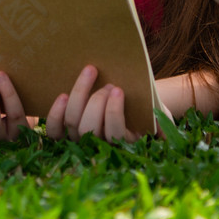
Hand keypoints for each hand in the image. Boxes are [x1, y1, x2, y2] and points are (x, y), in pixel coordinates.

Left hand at [44, 64, 171, 142]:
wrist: (125, 102)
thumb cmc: (142, 108)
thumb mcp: (156, 113)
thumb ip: (161, 120)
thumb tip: (164, 132)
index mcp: (124, 145)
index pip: (115, 133)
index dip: (113, 111)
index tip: (118, 89)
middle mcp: (99, 147)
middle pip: (89, 128)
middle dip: (97, 102)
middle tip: (107, 83)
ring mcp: (78, 141)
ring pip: (72, 123)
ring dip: (79, 95)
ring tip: (90, 72)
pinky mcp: (62, 132)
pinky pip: (54, 130)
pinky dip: (55, 114)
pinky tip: (63, 96)